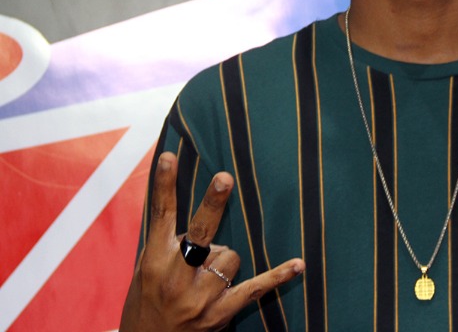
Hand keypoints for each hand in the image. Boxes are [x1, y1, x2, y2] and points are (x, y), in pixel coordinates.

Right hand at [120, 152, 304, 330]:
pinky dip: (277, 276)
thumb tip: (203, 217)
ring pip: (231, 256)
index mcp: (154, 260)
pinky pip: (254, 289)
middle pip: (199, 232)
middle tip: (224, 178)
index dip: (164, 185)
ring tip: (205, 278)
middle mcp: (175, 277)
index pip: (160, 214)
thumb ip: (170, 243)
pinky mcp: (219, 313)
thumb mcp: (147, 270)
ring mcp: (198, 297)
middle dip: (212, 204)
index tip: (169, 157)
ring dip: (224, 261)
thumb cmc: (149, 302)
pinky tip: (298, 264)